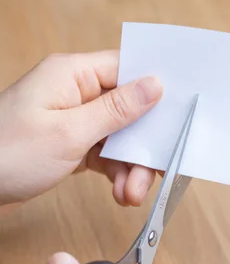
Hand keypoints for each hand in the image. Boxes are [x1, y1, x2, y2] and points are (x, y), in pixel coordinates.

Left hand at [0, 51, 162, 208]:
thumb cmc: (6, 155)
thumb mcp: (69, 133)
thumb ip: (117, 109)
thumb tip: (155, 85)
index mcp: (73, 75)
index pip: (128, 69)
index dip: (156, 91)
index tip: (177, 115)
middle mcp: (76, 92)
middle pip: (130, 109)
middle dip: (144, 144)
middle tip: (153, 172)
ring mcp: (74, 118)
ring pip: (121, 136)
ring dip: (132, 166)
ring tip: (132, 194)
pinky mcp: (72, 142)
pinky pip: (107, 152)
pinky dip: (117, 172)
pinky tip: (122, 192)